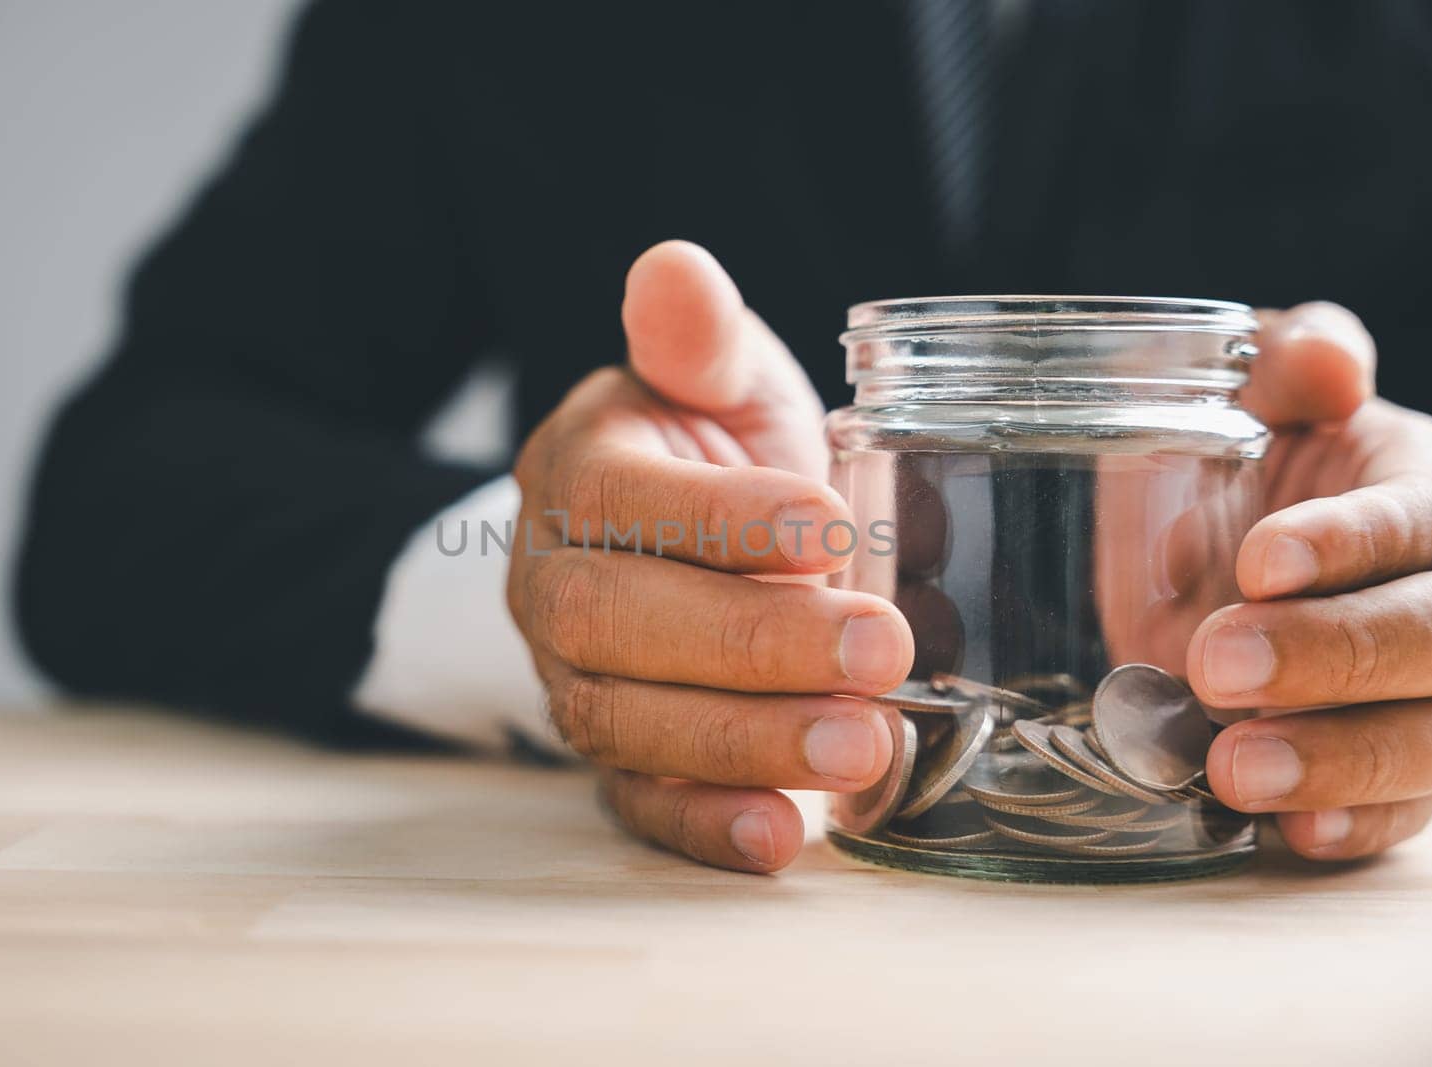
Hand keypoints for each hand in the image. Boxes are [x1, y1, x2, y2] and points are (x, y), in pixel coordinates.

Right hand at [507, 241, 914, 872]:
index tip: (829, 526)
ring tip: (862, 745)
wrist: (678, 540)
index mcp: (577, 473)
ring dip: (744, 740)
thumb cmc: (713, 450)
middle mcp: (554, 581)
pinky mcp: (614, 755)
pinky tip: (777, 839)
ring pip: (625, 720)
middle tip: (877, 649)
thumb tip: (675, 267)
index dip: (721, 517)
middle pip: (616, 620)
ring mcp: (574, 676)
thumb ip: (697, 338)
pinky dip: (701, 827)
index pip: (623, 495)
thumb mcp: (718, 378)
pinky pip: (634, 803)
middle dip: (750, 642)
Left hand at [1188, 303, 1431, 859]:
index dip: (1352, 542)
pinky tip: (1295, 831)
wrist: (1198, 549)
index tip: (1258, 561)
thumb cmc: (1238, 458)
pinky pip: (1410, 809)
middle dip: (1343, 653)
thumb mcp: (1245, 388)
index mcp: (1428, 488)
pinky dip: (1358, 824)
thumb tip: (1327, 360)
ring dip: (1344, 757)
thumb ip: (1287, 360)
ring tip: (1235, 766)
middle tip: (1219, 662)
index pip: (1426, 517)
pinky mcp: (1400, 765)